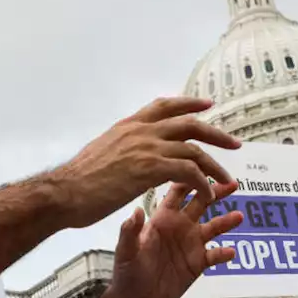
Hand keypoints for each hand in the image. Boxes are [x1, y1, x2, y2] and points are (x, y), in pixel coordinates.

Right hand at [52, 97, 241, 228]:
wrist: (65, 192)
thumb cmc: (78, 180)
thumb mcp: (102, 150)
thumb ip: (121, 146)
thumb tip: (127, 150)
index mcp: (129, 125)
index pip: (164, 105)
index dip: (188, 103)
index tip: (207, 104)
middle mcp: (141, 131)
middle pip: (188, 123)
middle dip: (215, 133)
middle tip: (233, 143)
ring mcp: (147, 148)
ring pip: (194, 150)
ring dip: (215, 164)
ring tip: (228, 178)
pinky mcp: (150, 169)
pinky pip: (189, 172)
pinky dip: (203, 183)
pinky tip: (208, 194)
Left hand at [105, 180, 243, 297]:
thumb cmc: (127, 272)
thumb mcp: (126, 252)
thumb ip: (131, 232)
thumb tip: (135, 211)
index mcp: (163, 218)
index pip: (179, 191)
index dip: (190, 178)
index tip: (202, 168)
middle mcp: (180, 226)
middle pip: (202, 203)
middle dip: (216, 191)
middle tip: (231, 183)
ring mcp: (191, 244)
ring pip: (214, 227)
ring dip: (227, 221)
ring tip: (239, 216)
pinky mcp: (198, 263)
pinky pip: (216, 255)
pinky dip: (224, 253)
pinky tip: (231, 252)